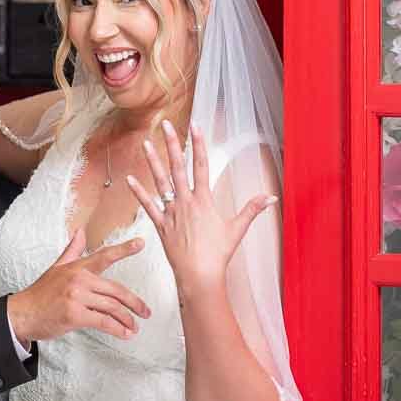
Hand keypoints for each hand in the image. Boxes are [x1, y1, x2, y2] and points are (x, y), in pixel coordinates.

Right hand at [6, 228, 150, 343]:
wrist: (22, 314)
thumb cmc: (40, 293)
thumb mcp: (56, 268)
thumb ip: (72, 251)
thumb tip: (80, 232)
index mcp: (77, 268)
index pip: (104, 256)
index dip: (124, 249)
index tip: (141, 243)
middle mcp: (78, 279)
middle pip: (116, 289)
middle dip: (134, 303)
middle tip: (146, 312)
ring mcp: (76, 297)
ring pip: (112, 307)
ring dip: (127, 319)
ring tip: (134, 327)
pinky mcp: (74, 315)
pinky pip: (103, 321)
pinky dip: (117, 329)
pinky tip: (125, 334)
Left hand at [126, 120, 276, 288]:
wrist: (199, 275)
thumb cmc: (218, 254)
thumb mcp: (237, 229)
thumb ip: (252, 209)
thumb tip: (271, 197)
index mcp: (204, 200)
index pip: (202, 165)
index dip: (199, 144)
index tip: (195, 126)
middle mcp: (186, 202)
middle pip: (178, 167)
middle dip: (172, 144)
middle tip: (165, 125)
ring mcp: (171, 213)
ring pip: (160, 182)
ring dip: (152, 162)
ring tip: (145, 144)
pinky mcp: (161, 226)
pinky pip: (147, 206)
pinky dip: (138, 192)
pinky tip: (129, 179)